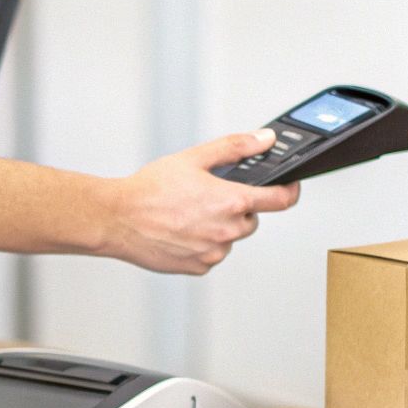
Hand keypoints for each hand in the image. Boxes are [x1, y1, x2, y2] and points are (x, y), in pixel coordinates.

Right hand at [101, 129, 300, 273]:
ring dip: (219, 226)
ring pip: (230, 237)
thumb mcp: (194, 158)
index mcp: (230, 201)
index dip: (290, 191)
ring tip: (187, 214)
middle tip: (208, 196)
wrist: (117, 219)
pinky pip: (212, 254)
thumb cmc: (148, 190)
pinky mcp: (199, 267)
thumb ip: (235, 147)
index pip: (280, 200)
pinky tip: (180, 231)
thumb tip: (264, 140)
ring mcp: (213, 253)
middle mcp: (226, 231)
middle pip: (251, 219)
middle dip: (237, 207)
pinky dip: (203, 243)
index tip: (290, 187)